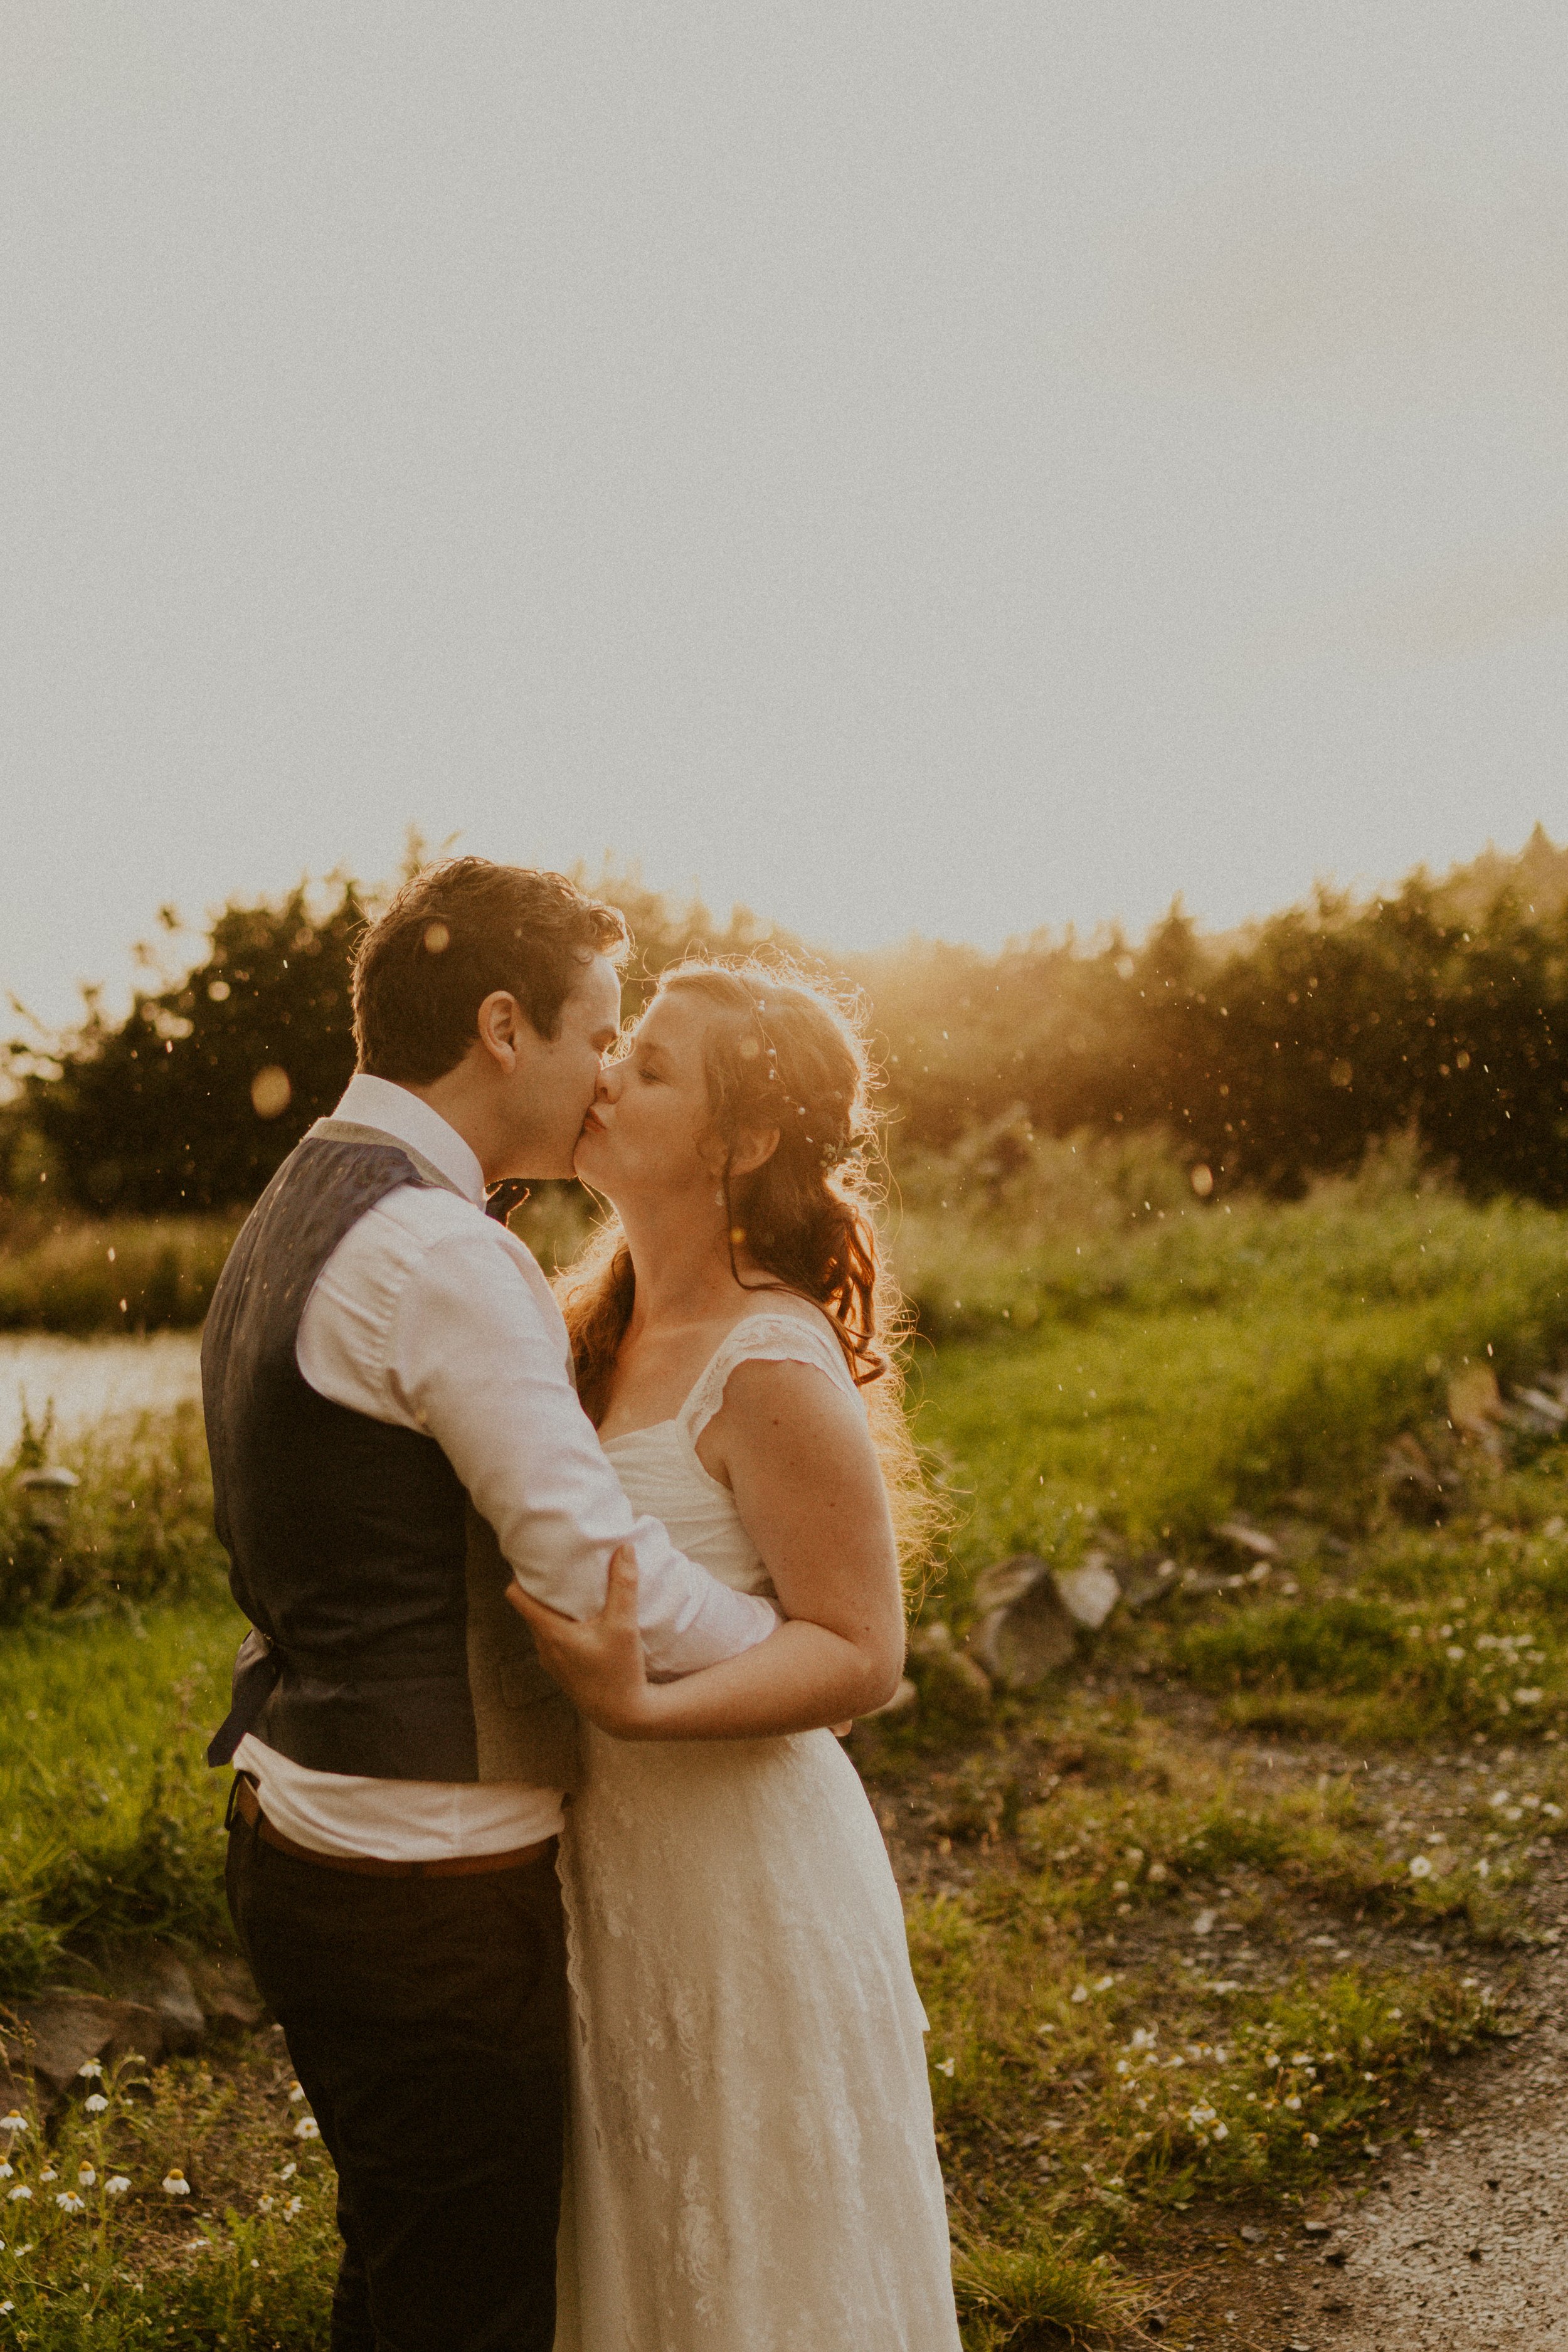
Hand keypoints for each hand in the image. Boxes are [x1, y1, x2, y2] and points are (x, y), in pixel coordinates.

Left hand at [506, 1545, 656, 1737]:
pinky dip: (562, 1627)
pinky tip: (583, 1622)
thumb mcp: (624, 1625)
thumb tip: (624, 1548)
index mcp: (551, 1633)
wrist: (625, 1714)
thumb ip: (623, 1586)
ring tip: (573, 1592)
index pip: (516, 1597)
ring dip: (554, 1609)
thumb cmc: (621, 1671)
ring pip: (542, 1624)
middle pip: (530, 1608)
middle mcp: (544, 1647)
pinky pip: (552, 1640)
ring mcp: (551, 1661)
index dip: (521, 1576)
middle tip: (560, 1570)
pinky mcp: (562, 1671)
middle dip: (542, 1590)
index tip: (536, 1561)